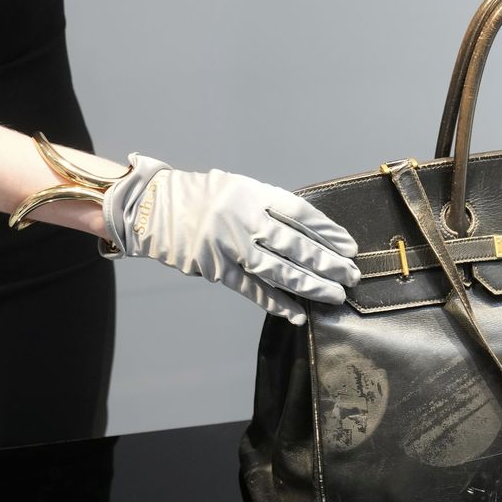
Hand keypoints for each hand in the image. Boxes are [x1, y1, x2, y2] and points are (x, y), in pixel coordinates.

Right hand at [100, 155, 359, 323]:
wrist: (150, 207)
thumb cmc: (200, 196)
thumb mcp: (238, 188)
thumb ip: (269, 208)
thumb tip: (309, 234)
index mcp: (251, 194)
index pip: (300, 213)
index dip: (327, 232)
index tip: (348, 246)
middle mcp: (242, 219)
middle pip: (294, 245)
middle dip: (327, 263)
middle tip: (351, 276)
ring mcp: (228, 246)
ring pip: (277, 270)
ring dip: (309, 286)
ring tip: (333, 296)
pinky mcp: (215, 269)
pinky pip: (251, 289)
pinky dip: (276, 303)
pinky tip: (297, 313)